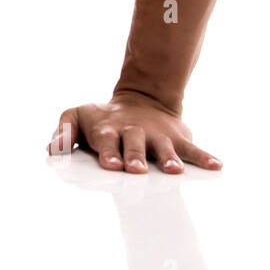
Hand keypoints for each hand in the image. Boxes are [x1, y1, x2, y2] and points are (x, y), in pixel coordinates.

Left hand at [46, 90, 221, 173]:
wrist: (140, 99)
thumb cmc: (102, 117)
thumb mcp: (77, 116)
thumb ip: (63, 132)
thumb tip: (52, 150)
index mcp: (108, 130)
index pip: (107, 141)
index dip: (109, 153)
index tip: (111, 165)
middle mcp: (133, 132)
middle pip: (134, 145)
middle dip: (135, 157)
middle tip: (136, 170)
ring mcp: (157, 136)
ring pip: (163, 148)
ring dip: (168, 159)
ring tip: (172, 171)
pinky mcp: (177, 138)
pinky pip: (192, 148)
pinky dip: (204, 157)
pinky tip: (216, 166)